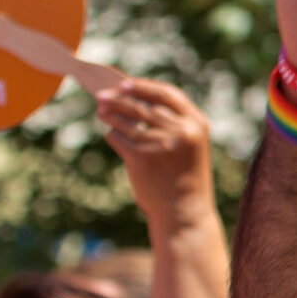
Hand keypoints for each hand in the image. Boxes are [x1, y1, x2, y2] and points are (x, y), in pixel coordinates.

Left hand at [95, 78, 215, 228]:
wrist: (184, 213)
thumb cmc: (185, 178)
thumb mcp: (189, 146)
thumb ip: (172, 123)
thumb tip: (134, 99)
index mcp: (196, 124)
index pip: (167, 94)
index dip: (144, 86)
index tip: (125, 84)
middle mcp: (180, 131)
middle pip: (142, 105)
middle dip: (118, 98)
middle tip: (100, 96)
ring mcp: (160, 144)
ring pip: (126, 120)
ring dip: (110, 114)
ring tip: (101, 111)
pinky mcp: (140, 158)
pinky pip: (118, 138)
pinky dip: (113, 136)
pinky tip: (112, 136)